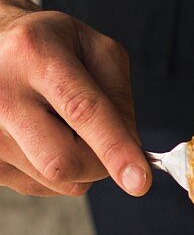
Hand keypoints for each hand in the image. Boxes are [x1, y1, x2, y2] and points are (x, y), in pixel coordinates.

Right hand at [0, 0, 150, 197]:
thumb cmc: (52, 48)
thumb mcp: (97, 51)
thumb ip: (119, 99)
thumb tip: (129, 151)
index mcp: (35, 54)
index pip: (82, 110)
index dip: (115, 149)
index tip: (139, 181)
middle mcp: (3, 92)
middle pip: (62, 161)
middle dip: (98, 163)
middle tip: (102, 140)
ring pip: (54, 179)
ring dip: (77, 164)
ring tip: (59, 123)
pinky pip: (38, 186)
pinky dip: (55, 170)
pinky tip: (43, 136)